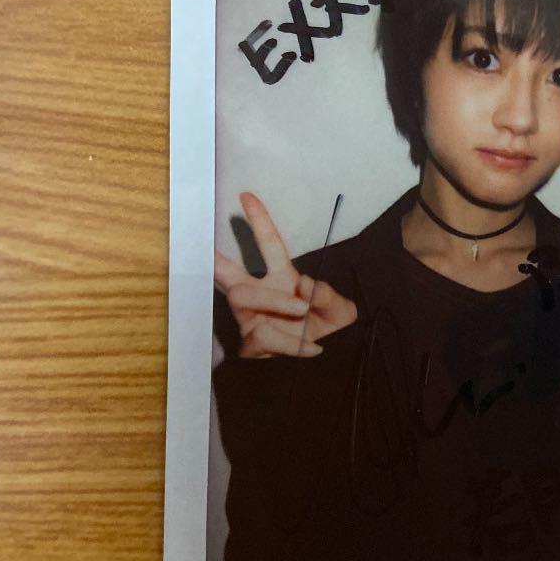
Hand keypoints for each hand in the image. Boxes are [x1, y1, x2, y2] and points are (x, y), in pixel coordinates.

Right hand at [214, 192, 357, 357]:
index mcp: (282, 278)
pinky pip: (262, 337)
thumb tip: (304, 284)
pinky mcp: (251, 345)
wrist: (328, 364)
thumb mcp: (341, 310)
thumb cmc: (326, 327)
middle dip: (217, 262)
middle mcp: (260, 295)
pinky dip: (291, 343)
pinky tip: (313, 349)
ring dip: (275, 301)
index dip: (259, 221)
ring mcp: (251, 319)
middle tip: (221, 258)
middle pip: (231, 275)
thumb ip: (328, 295)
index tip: (247, 196)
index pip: (269, 246)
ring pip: (243, 299)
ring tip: (302, 310)